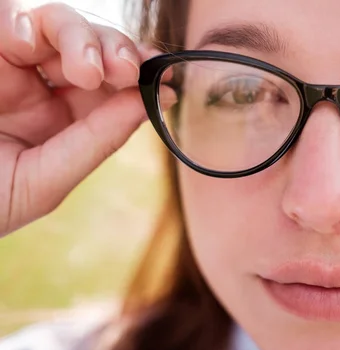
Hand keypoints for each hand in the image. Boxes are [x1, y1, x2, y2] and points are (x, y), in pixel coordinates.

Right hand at [0, 1, 174, 236]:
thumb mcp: (46, 179)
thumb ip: (97, 140)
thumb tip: (150, 102)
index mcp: (63, 120)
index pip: (110, 87)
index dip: (138, 76)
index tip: (162, 79)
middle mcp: (39, 87)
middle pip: (90, 48)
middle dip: (114, 51)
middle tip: (126, 70)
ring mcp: (6, 65)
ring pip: (53, 24)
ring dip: (78, 36)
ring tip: (86, 68)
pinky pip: (5, 17)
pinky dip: (18, 21)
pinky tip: (25, 42)